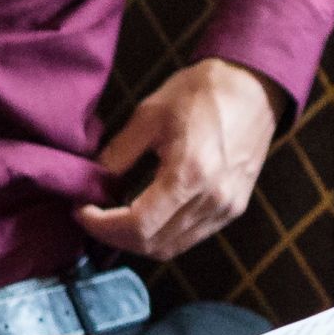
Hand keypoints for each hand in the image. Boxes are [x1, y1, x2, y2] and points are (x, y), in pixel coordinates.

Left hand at [75, 57, 278, 259]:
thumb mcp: (149, 114)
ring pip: (172, 247)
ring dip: (137, 241)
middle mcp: (212, 200)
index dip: (102, 226)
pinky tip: (145, 216)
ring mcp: (226, 209)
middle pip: (153, 244)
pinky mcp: (233, 209)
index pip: (138, 225)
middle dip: (114, 237)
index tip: (81, 211)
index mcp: (189, 174)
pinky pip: (190, 238)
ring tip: (114, 218)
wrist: (252, 87)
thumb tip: (94, 182)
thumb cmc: (202, 92)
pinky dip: (162, 235)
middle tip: (92, 216)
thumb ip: (119, 153)